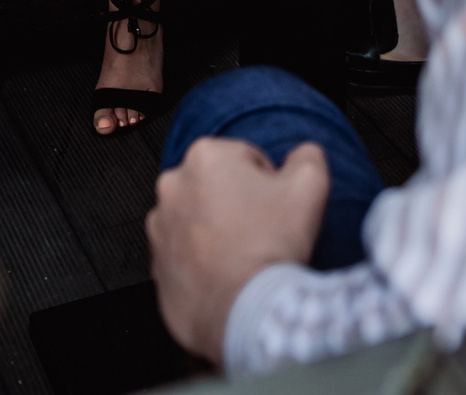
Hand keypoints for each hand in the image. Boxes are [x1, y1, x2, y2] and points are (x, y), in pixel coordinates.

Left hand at [147, 138, 329, 364]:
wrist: (247, 311)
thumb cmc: (272, 245)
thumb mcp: (309, 184)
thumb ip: (306, 155)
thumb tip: (301, 154)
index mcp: (204, 156)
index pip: (247, 159)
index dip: (269, 184)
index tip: (275, 208)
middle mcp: (171, 186)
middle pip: (218, 186)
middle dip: (239, 203)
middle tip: (262, 231)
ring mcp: (159, 228)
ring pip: (199, 219)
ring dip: (218, 231)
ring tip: (244, 255)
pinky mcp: (156, 265)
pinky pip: (185, 254)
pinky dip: (202, 261)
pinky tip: (227, 273)